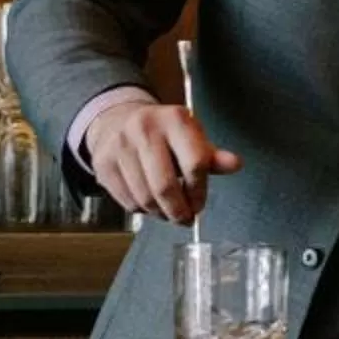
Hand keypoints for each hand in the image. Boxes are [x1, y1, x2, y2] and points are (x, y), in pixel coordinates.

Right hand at [87, 100, 239, 226]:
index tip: (199, 204)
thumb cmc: (163, 133)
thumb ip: (213, 156)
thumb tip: (235, 164)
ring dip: (161, 214)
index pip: (195, 164)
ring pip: (145, 198)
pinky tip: (149, 203)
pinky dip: (142, 210)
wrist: (118, 118)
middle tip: (185, 219)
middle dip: (179, 211)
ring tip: (168, 213)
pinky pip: (127, 201)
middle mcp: (144, 128)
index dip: (200, 192)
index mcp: (174, 119)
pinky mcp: (103, 162)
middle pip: (166, 186)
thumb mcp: (192, 137)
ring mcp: (120, 145)